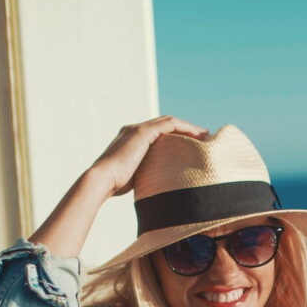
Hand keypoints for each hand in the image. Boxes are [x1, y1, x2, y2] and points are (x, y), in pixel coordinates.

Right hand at [90, 115, 208, 197]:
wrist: (102, 181)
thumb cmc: (114, 185)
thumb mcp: (134, 176)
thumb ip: (145, 173)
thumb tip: (157, 185)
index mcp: (131, 139)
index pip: (158, 132)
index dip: (176, 136)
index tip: (192, 145)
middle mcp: (134, 130)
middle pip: (166, 124)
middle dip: (186, 129)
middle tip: (203, 138)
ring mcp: (138, 129)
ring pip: (170, 121)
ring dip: (189, 127)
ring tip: (205, 136)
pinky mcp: (142, 132)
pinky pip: (169, 124)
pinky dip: (185, 128)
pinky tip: (198, 136)